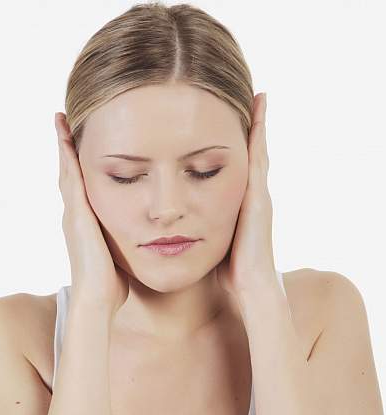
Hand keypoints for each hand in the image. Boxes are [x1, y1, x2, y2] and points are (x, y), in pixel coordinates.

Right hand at [54, 112, 128, 314]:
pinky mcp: (77, 214)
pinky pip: (71, 176)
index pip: (81, 189)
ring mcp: (73, 214)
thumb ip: (127, 248)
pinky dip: (66, 154)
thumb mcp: (120, 259)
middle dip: (68, 150)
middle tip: (65, 123)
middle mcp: (75, 216)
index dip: (78, 167)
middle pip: (69, 175)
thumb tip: (144, 247)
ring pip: (67, 171)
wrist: (97, 300)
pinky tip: (66, 133)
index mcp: (85, 226)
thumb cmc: (111, 287)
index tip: (79, 146)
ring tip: (62, 119)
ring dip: (64, 145)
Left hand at [216, 93, 275, 298]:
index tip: (231, 122)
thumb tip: (185, 227)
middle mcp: (254, 197)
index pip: (238, 169)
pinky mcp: (258, 198)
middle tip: (251, 97)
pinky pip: (258, 158)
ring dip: (258, 124)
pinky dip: (259, 135)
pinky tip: (256, 113)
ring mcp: (259, 195)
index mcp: (242, 207)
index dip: (238, 147)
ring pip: (259, 151)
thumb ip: (206, 230)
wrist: (251, 288)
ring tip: (256, 96)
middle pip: (253, 154)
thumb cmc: (231, 272)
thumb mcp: (215, 244)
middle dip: (253, 128)